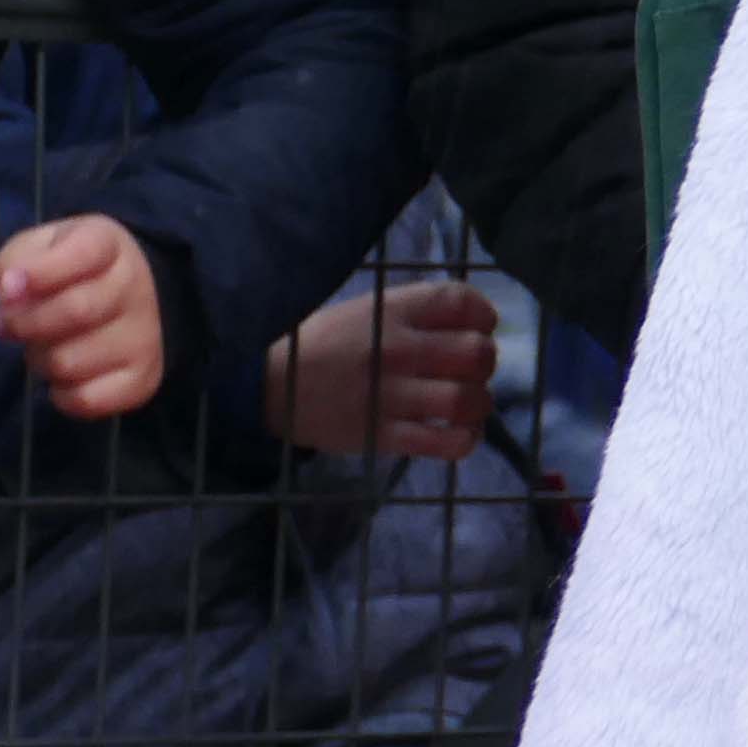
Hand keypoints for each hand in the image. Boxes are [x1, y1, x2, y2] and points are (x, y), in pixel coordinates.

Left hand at [0, 213, 163, 418]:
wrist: (123, 299)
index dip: (39, 273)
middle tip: (14, 325)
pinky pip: (86, 400)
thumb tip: (11, 293)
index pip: (83, 253)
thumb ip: (17, 265)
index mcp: (109, 244)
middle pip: (75, 312)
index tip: (10, 288)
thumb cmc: (67, 274)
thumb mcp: (37, 250)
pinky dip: (61, 395)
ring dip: (41, 360)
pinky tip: (68, 375)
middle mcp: (137, 287)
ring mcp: (145, 336)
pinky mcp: (142, 379)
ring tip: (49, 346)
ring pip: (70, 362)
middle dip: (26, 324)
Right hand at [264, 280, 498, 461]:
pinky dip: (464, 441)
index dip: (484, 316)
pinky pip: (442, 443)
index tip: (479, 328)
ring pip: (465, 399)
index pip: (463, 303)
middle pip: (475, 353)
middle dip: (484, 363)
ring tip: (467, 403)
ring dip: (479, 403)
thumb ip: (416, 311)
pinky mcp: (380, 436)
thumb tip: (473, 320)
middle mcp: (396, 350)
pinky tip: (461, 434)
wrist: (263, 386)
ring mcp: (389, 396)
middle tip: (470, 370)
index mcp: (393, 312)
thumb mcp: (366, 310)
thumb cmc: (324, 344)